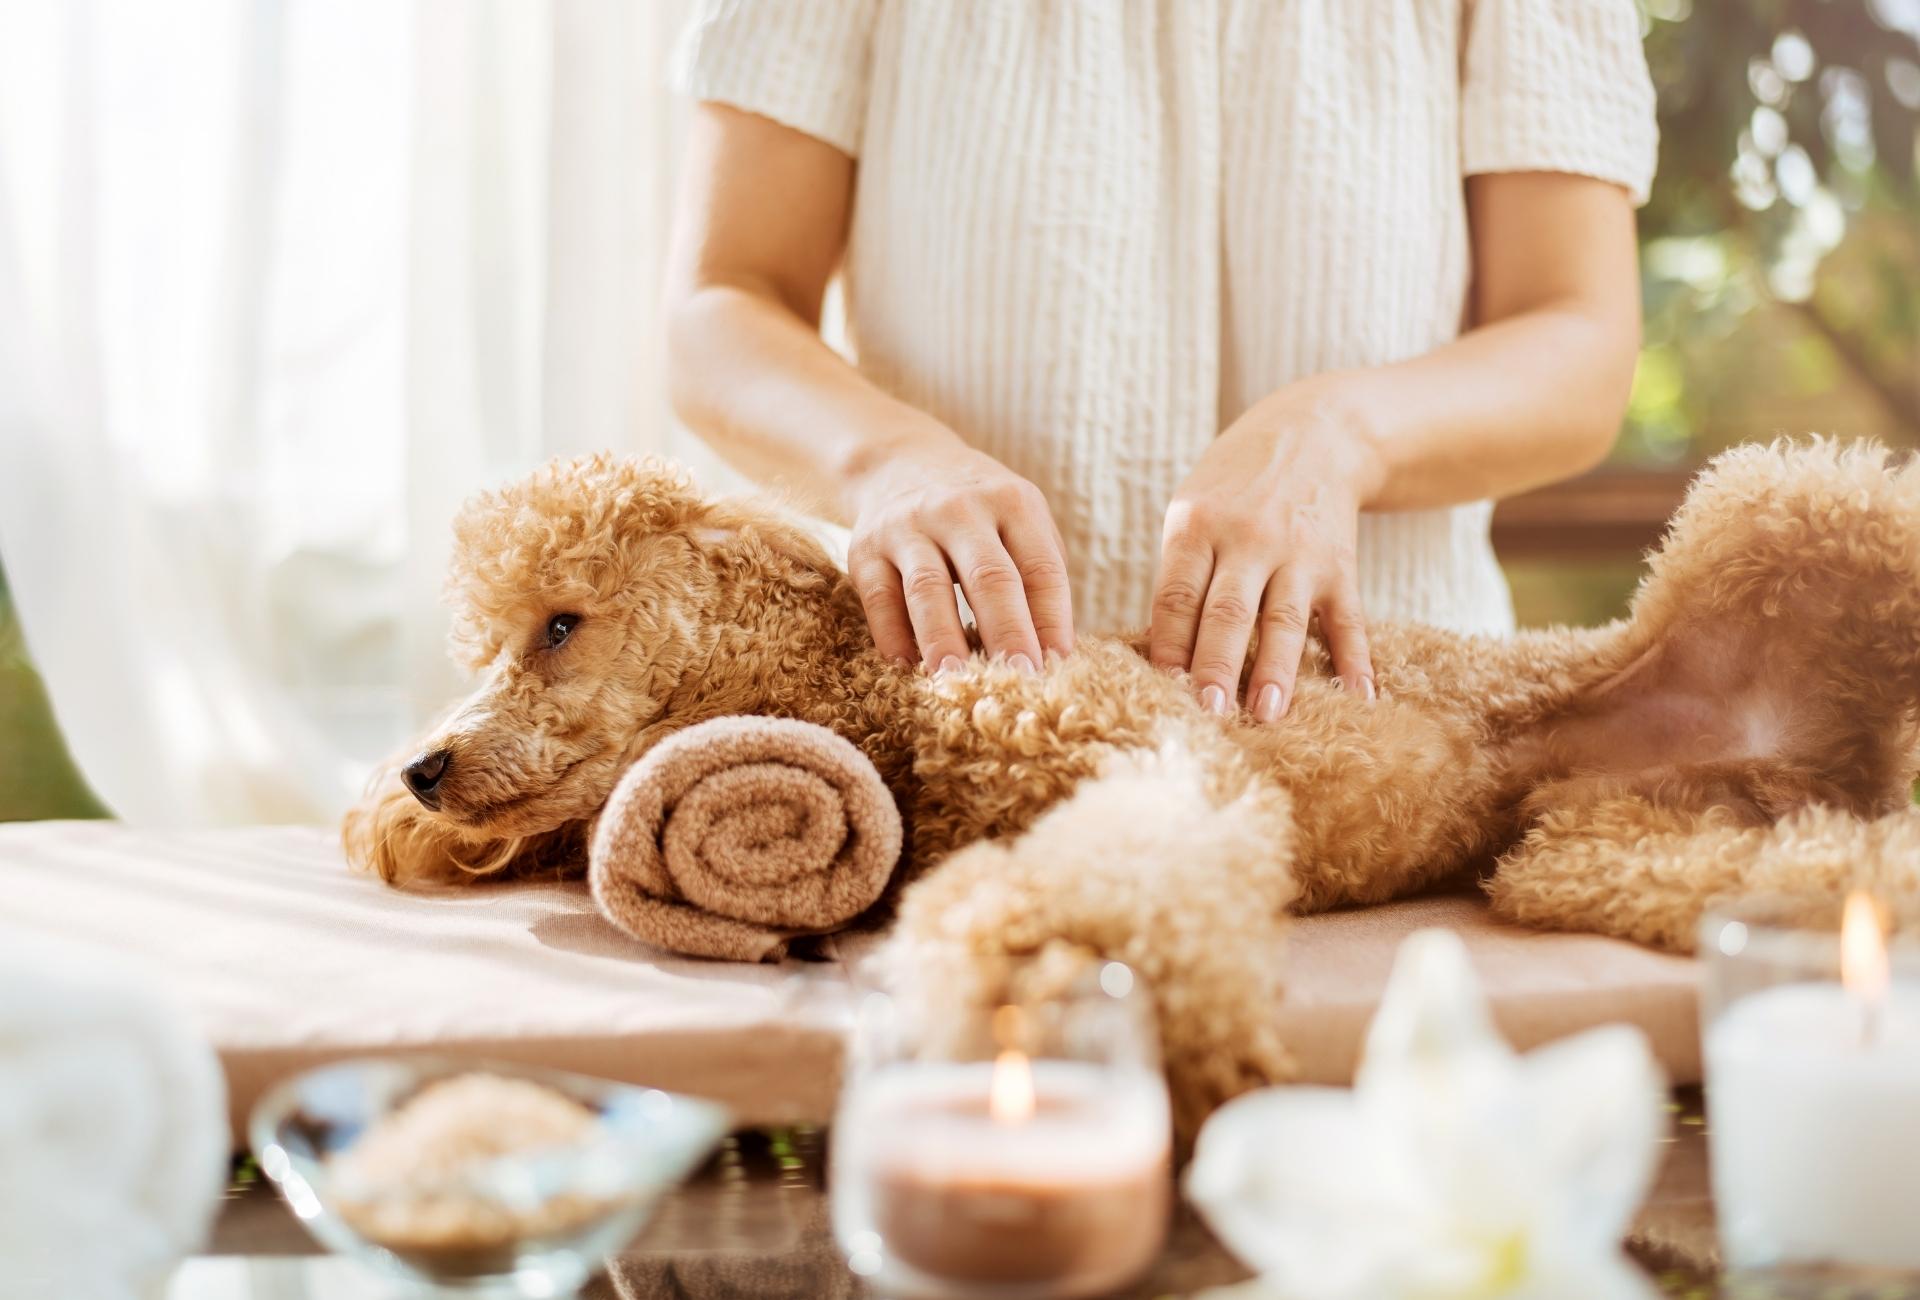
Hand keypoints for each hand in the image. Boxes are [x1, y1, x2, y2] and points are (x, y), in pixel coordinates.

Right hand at [845, 434, 1073, 670]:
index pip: (1041, 567)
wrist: (900, 462)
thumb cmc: (978, 510)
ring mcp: (907, 526)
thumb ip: (1038, 572)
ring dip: (943, 639)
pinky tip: (907, 668)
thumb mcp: (1018, 519)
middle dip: (1007, 632)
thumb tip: (1054, 650)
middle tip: (1018, 679)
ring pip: (928, 588)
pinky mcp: (865, 548)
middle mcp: (959, 509)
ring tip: (956, 681)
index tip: (1058, 664)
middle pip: (990, 577)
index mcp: (1011, 502)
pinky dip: (892, 636)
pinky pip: (880, 598)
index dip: (1052, 619)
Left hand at [1149, 389, 1378, 721]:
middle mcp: (1248, 538)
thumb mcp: (1193, 509)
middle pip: (1228, 611)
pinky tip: (1359, 697)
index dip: (1168, 643)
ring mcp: (1299, 553)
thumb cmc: (1236, 487)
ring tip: (1266, 714)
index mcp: (1198, 525)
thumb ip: (1181, 574)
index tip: (1162, 688)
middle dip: (1216, 664)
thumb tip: (1165, 658)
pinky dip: (1355, 660)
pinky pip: (1348, 619)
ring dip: (1276, 670)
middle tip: (1208, 713)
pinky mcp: (1340, 566)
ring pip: (1284, 620)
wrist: (1316, 432)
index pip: (1177, 594)